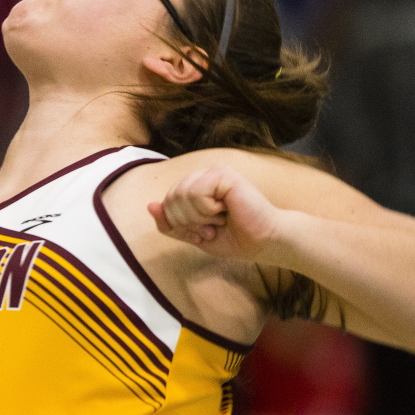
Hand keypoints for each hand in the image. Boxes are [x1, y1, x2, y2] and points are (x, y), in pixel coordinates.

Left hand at [147, 163, 281, 261]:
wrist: (265, 243)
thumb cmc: (235, 239)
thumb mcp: (193, 235)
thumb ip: (170, 223)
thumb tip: (149, 206)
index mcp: (195, 186)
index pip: (166, 203)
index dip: (181, 225)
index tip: (205, 231)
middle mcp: (203, 175)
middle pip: (170, 198)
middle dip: (189, 222)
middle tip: (213, 226)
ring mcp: (213, 172)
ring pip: (181, 194)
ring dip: (199, 217)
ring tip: (220, 219)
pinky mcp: (223, 174)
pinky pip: (196, 192)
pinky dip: (207, 209)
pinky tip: (225, 210)